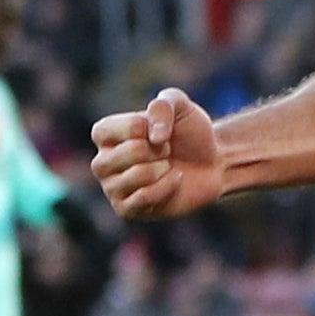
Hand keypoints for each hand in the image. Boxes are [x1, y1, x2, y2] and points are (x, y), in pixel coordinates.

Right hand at [91, 88, 225, 219]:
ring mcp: (112, 188)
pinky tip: (174, 181)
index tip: (158, 129)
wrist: (212, 163)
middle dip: (155, 150)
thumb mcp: (180, 106)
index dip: (139, 128)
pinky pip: (145, 197)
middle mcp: (102, 162)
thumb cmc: (189, 133)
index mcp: (105, 135)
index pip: (106, 131)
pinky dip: (168, 185)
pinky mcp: (127, 210)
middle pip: (123, 154)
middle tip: (166, 150)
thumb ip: (163, 106)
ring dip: (162, 168)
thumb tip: (153, 138)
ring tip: (167, 166)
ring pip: (137, 176)